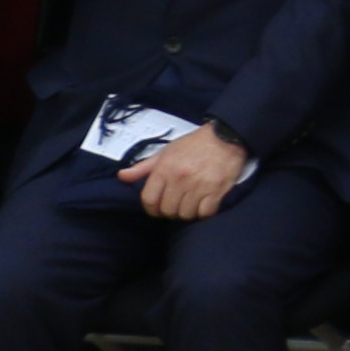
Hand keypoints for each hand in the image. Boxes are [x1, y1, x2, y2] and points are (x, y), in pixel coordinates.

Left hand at [126, 124, 250, 222]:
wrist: (226, 136)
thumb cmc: (194, 144)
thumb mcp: (166, 152)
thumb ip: (144, 167)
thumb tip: (122, 176)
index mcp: (165, 168)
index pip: (149, 199)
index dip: (151, 208)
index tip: (157, 208)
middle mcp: (180, 178)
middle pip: (167, 210)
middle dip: (170, 210)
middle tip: (177, 204)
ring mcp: (199, 185)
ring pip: (186, 214)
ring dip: (187, 212)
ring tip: (191, 203)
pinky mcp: (217, 191)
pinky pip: (205, 213)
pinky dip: (204, 212)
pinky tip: (204, 203)